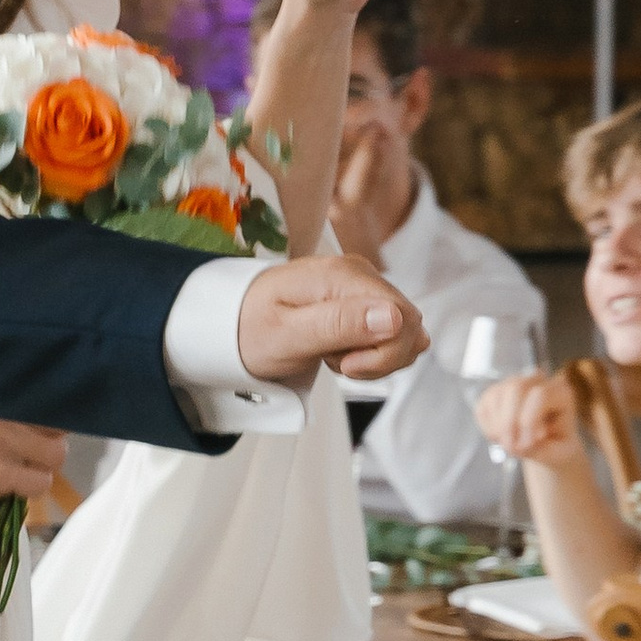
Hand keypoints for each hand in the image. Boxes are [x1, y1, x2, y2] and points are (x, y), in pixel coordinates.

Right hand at [0, 410, 66, 515]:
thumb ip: (15, 413)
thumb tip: (57, 424)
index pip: (51, 402)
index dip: (52, 423)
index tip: (46, 432)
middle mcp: (0, 414)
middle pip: (58, 429)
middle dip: (49, 447)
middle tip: (30, 457)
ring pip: (54, 457)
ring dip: (42, 469)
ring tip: (19, 471)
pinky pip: (38, 483)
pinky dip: (30, 489)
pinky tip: (9, 486)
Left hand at [235, 253, 425, 384]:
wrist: (230, 323)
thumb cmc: (250, 329)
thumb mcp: (287, 335)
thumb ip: (339, 324)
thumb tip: (395, 317)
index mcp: (343, 276)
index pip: (403, 318)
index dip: (383, 354)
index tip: (343, 366)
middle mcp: (359, 274)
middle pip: (410, 326)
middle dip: (380, 359)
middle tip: (336, 363)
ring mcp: (363, 286)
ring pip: (405, 332)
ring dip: (376, 357)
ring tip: (334, 354)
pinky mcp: (362, 301)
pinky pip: (391, 332)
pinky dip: (372, 351)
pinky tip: (341, 350)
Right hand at [474, 370, 586, 469]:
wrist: (547, 444)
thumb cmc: (557, 446)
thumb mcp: (558, 453)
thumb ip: (542, 450)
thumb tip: (518, 445)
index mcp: (560, 392)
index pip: (540, 395)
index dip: (529, 421)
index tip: (528, 444)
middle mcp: (537, 381)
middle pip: (515, 388)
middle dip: (509, 421)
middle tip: (510, 447)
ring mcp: (513, 384)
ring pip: (496, 395)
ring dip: (497, 426)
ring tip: (507, 445)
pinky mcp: (494, 395)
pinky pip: (482, 407)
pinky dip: (487, 427)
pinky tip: (499, 438)